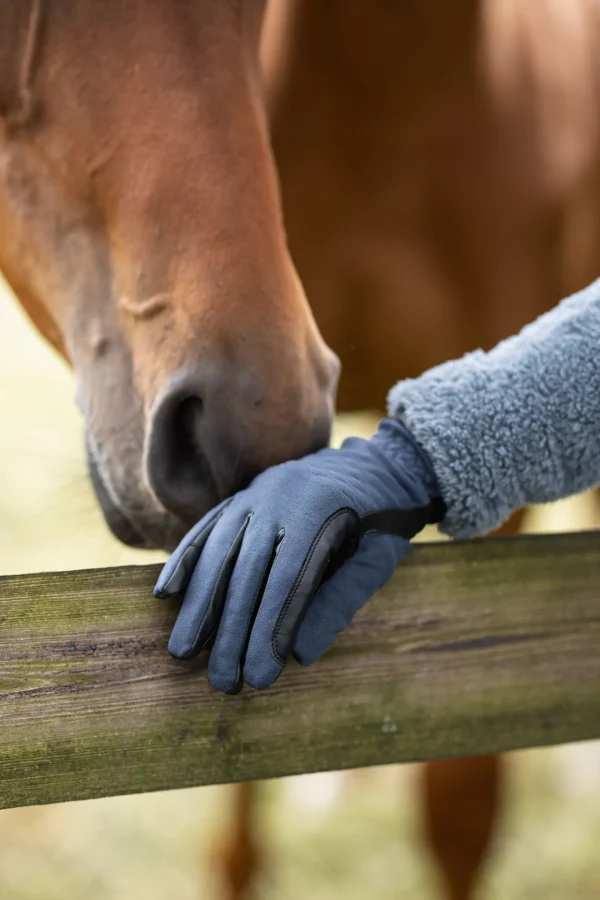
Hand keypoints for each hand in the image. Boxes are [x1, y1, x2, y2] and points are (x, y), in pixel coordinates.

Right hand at [154, 418, 442, 692]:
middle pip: (246, 570)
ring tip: (183, 652)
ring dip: (199, 603)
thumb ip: (340, 602)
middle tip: (221, 683)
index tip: (259, 678)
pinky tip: (167, 594)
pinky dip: (186, 560)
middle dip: (230, 629)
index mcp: (321, 509)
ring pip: (219, 550)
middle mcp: (281, 495)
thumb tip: (299, 655)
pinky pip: (208, 528)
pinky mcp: (244, 496)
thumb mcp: (377, 562)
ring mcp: (257, 492)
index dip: (270, 630)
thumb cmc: (383, 523)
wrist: (378, 464)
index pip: (288, 580)